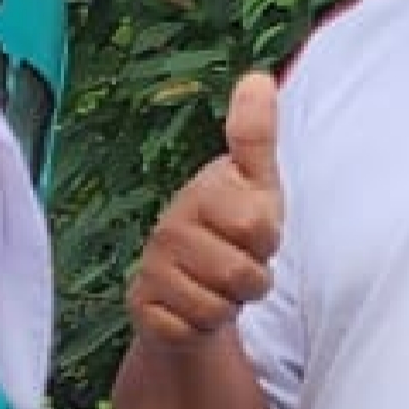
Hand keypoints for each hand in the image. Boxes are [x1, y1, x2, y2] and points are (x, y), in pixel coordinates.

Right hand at [125, 67, 285, 346]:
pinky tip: (191, 308)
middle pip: (243, 274)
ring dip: (228, 306)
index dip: (268, 239)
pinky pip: (190, 330)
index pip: (259, 225)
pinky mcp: (140, 306)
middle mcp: (169, 225)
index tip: (255, 232)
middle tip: (236, 264)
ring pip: (218, 307)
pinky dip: (199, 328)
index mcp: (203, 192)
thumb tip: (258, 77)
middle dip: (252, 280)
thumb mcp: (256, 184)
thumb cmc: (231, 228)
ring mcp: (152, 266)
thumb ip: (256, 135)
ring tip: (216, 286)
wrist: (188, 283)